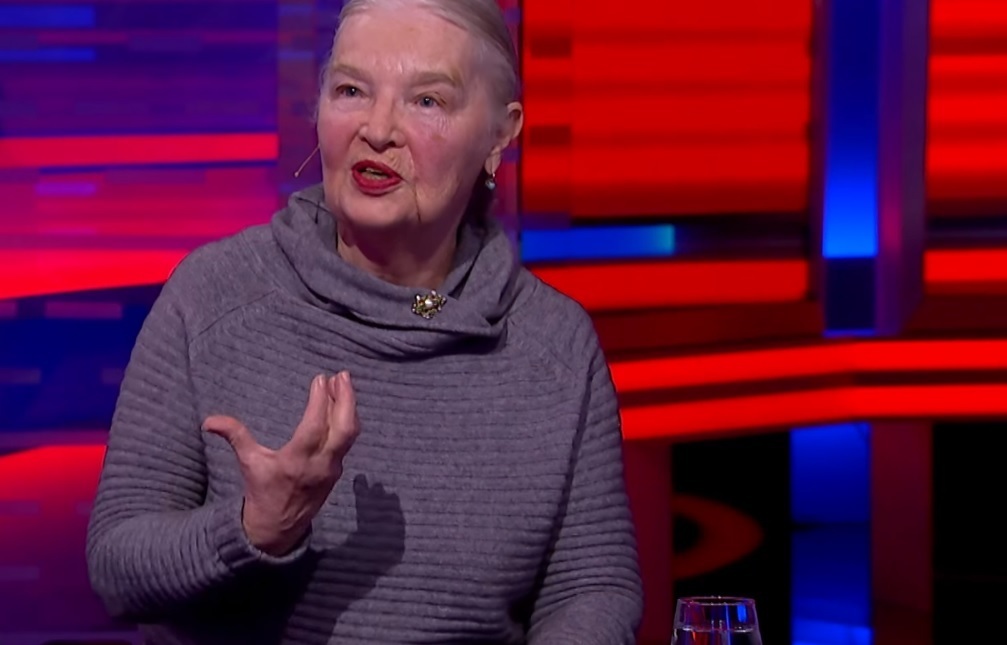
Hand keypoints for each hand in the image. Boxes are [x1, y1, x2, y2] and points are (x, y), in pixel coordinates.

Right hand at [203, 372, 358, 555]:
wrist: (277, 528)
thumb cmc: (262, 491)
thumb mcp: (248, 463)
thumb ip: (234, 436)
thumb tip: (208, 421)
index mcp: (296, 462)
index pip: (315, 427)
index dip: (320, 402)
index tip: (320, 378)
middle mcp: (319, 465)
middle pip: (344, 429)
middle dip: (346, 399)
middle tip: (342, 375)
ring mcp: (332, 469)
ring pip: (350, 434)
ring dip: (349, 407)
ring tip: (342, 383)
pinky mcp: (337, 471)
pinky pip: (347, 441)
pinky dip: (347, 420)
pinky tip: (341, 403)